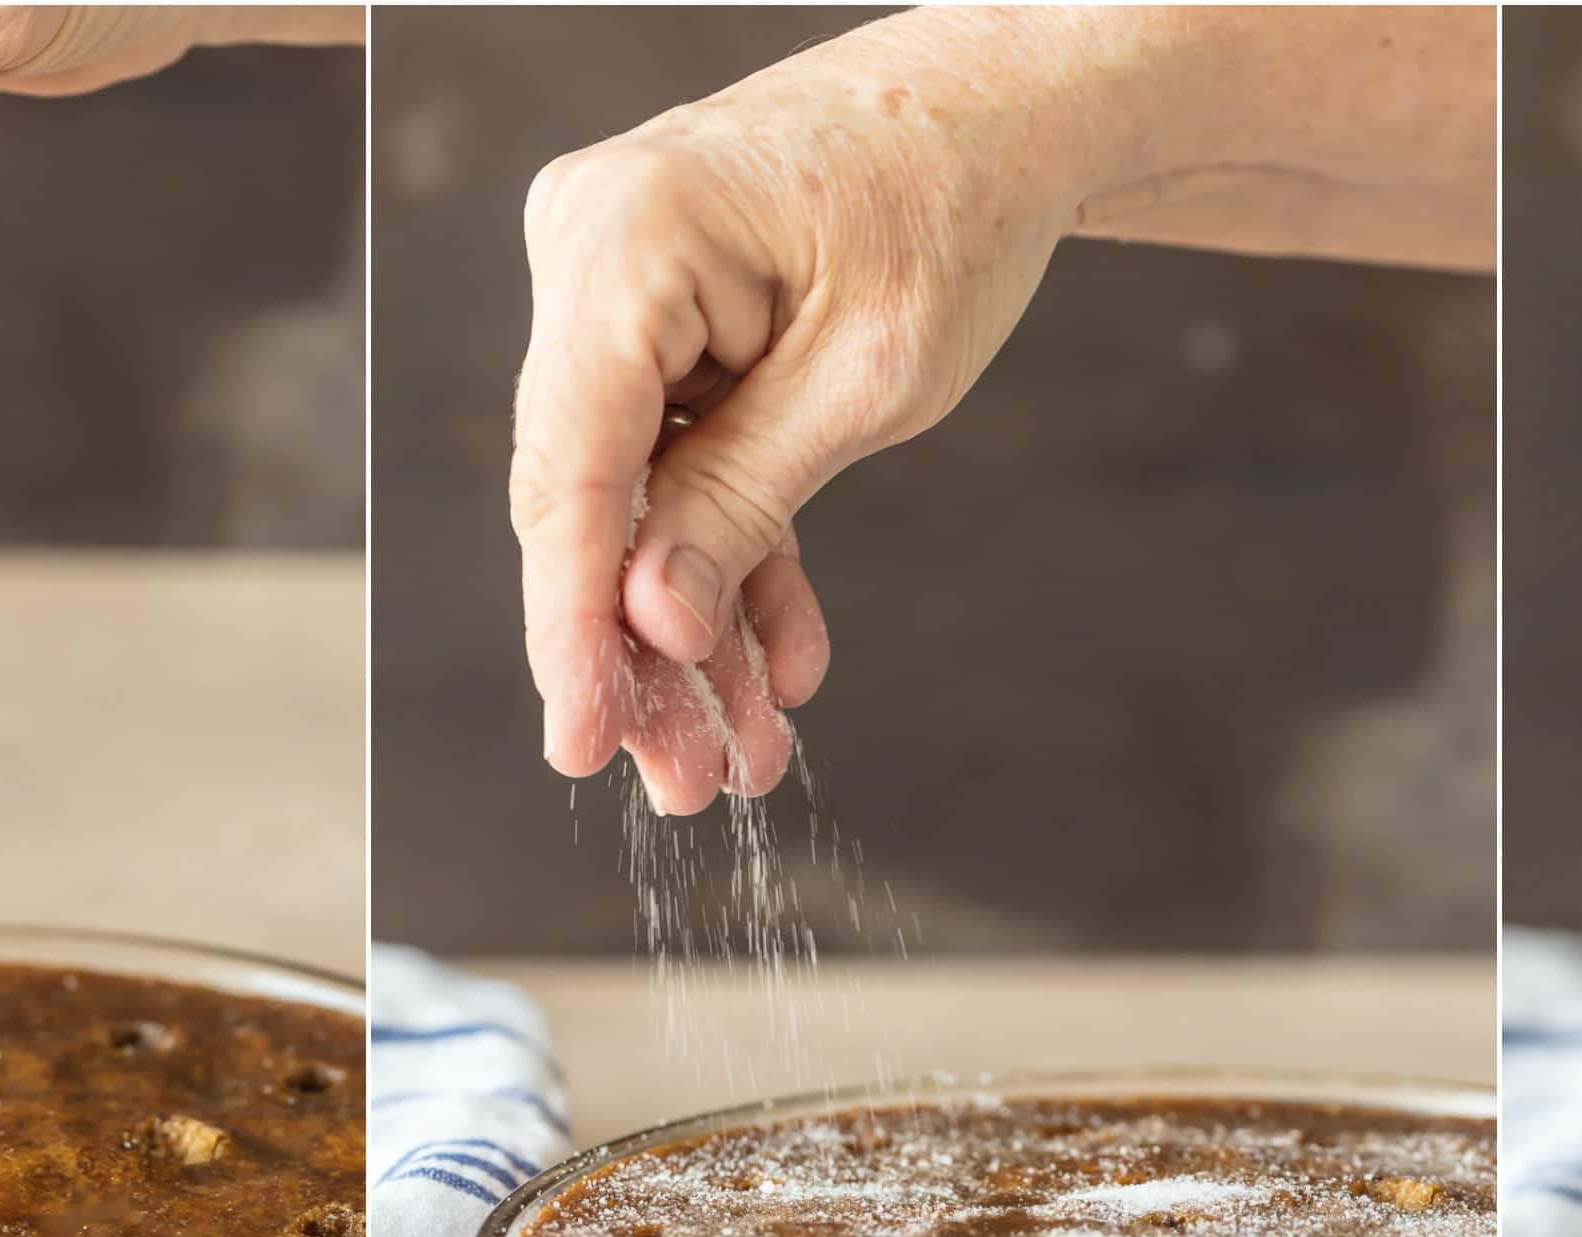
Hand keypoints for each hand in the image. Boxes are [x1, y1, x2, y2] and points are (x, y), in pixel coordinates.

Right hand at [511, 16, 1100, 814]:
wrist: (1010, 105)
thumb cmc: (956, 200)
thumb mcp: (870, 377)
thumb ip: (745, 499)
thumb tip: (650, 620)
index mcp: (626, 241)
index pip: (571, 469)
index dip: (572, 624)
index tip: (584, 741)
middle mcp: (591, 255)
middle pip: (591, 500)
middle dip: (647, 655)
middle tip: (692, 785)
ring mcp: (620, 291)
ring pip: (638, 501)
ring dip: (693, 632)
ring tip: (742, 755)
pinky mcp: (666, 328)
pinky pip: (681, 464)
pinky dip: (729, 560)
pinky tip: (775, 663)